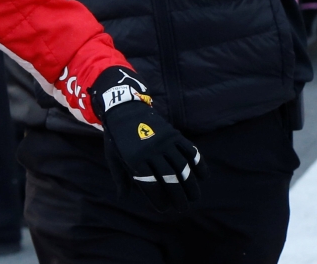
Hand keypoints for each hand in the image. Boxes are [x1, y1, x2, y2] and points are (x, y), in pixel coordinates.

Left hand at [90, 66, 206, 211]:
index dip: (159, 200)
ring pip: (183, 167)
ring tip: (194, 198)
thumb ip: (119, 178)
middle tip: (182, 208)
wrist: (123, 108)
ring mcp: (164, 141)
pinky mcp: (173, 134)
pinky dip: (199, 163)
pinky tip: (203, 176)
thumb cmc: (116, 136)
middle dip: (179, 197)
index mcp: (134, 159)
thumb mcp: (112, 157)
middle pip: (170, 179)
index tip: (164, 209)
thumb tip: (123, 198)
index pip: (151, 185)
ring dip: (191, 185)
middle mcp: (151, 151)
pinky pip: (190, 150)